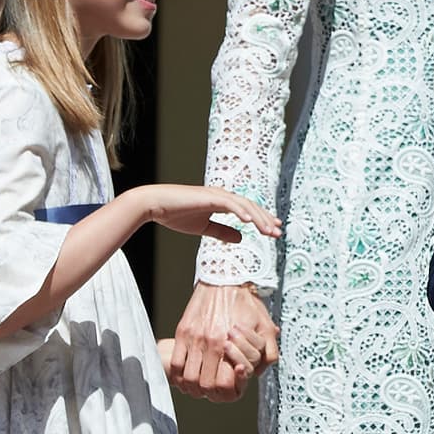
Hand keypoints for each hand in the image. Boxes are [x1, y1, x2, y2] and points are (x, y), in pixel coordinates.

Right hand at [143, 184, 280, 242]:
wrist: (155, 205)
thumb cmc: (175, 214)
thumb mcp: (203, 228)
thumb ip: (222, 232)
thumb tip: (241, 238)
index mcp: (221, 202)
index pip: (247, 210)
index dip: (262, 219)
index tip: (273, 229)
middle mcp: (222, 195)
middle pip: (250, 206)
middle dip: (265, 219)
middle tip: (278, 232)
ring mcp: (216, 194)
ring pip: (244, 205)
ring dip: (258, 217)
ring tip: (269, 230)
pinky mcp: (209, 197)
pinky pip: (230, 204)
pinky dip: (241, 211)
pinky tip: (250, 221)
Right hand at [169, 281, 279, 402]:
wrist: (224, 277)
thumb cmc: (246, 302)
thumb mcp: (265, 326)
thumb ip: (268, 352)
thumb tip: (259, 371)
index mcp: (228, 344)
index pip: (223, 384)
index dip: (225, 392)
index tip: (227, 389)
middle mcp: (209, 342)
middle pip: (203, 384)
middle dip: (209, 392)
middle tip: (212, 391)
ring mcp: (193, 337)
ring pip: (188, 377)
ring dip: (192, 386)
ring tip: (198, 386)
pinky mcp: (183, 331)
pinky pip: (176, 362)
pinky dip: (179, 374)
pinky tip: (185, 375)